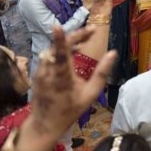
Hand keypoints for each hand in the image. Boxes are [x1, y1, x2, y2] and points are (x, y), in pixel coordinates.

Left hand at [24, 26, 116, 145]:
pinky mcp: (37, 72)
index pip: (60, 56)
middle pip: (58, 47)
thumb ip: (102, 73)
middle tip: (92, 30)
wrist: (45, 124)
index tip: (57, 26)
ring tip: (85, 39)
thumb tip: (113, 53)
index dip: (59, 40)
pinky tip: (73, 51)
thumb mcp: (91, 94)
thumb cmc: (70, 110)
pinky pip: (49, 55)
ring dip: (69, 41)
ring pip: (53, 49)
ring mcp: (40, 72)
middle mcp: (47, 73)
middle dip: (76, 35)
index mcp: (62, 79)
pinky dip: (61, 50)